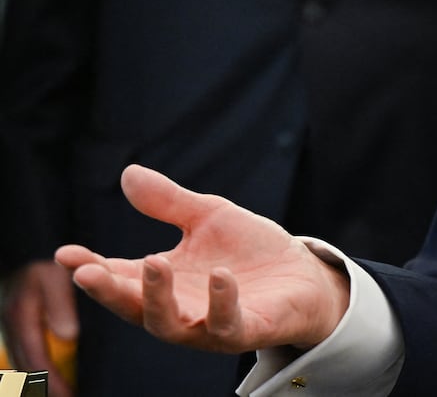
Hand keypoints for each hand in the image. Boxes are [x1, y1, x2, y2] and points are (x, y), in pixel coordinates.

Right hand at [2, 260, 78, 396]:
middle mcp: (12, 325)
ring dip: (36, 379)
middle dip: (43, 386)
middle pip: (25, 366)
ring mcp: (10, 325)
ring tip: (60, 392)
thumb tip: (68, 336)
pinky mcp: (14, 322)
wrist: (20, 249)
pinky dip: (33, 365)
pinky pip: (23, 350)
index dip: (51, 380)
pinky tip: (45, 373)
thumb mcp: (50, 278)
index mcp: (20, 318)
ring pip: (21, 361)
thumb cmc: (38, 263)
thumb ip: (59, 305)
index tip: (67, 396)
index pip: (35, 359)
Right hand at [55, 165, 350, 353]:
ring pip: (168, 324)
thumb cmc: (250, 251)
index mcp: (163, 280)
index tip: (65, 253)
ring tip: (154, 263)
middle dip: (108, 291)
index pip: (117, 276)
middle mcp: (177, 308)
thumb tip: (129, 173)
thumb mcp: (209, 218)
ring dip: (157, 298)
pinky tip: (220, 275)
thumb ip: (169, 201)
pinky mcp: (243, 331)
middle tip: (87, 272)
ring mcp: (207, 324)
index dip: (89, 267)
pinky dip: (220, 301)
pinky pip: (225, 325)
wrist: (303, 275)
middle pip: (131, 306)